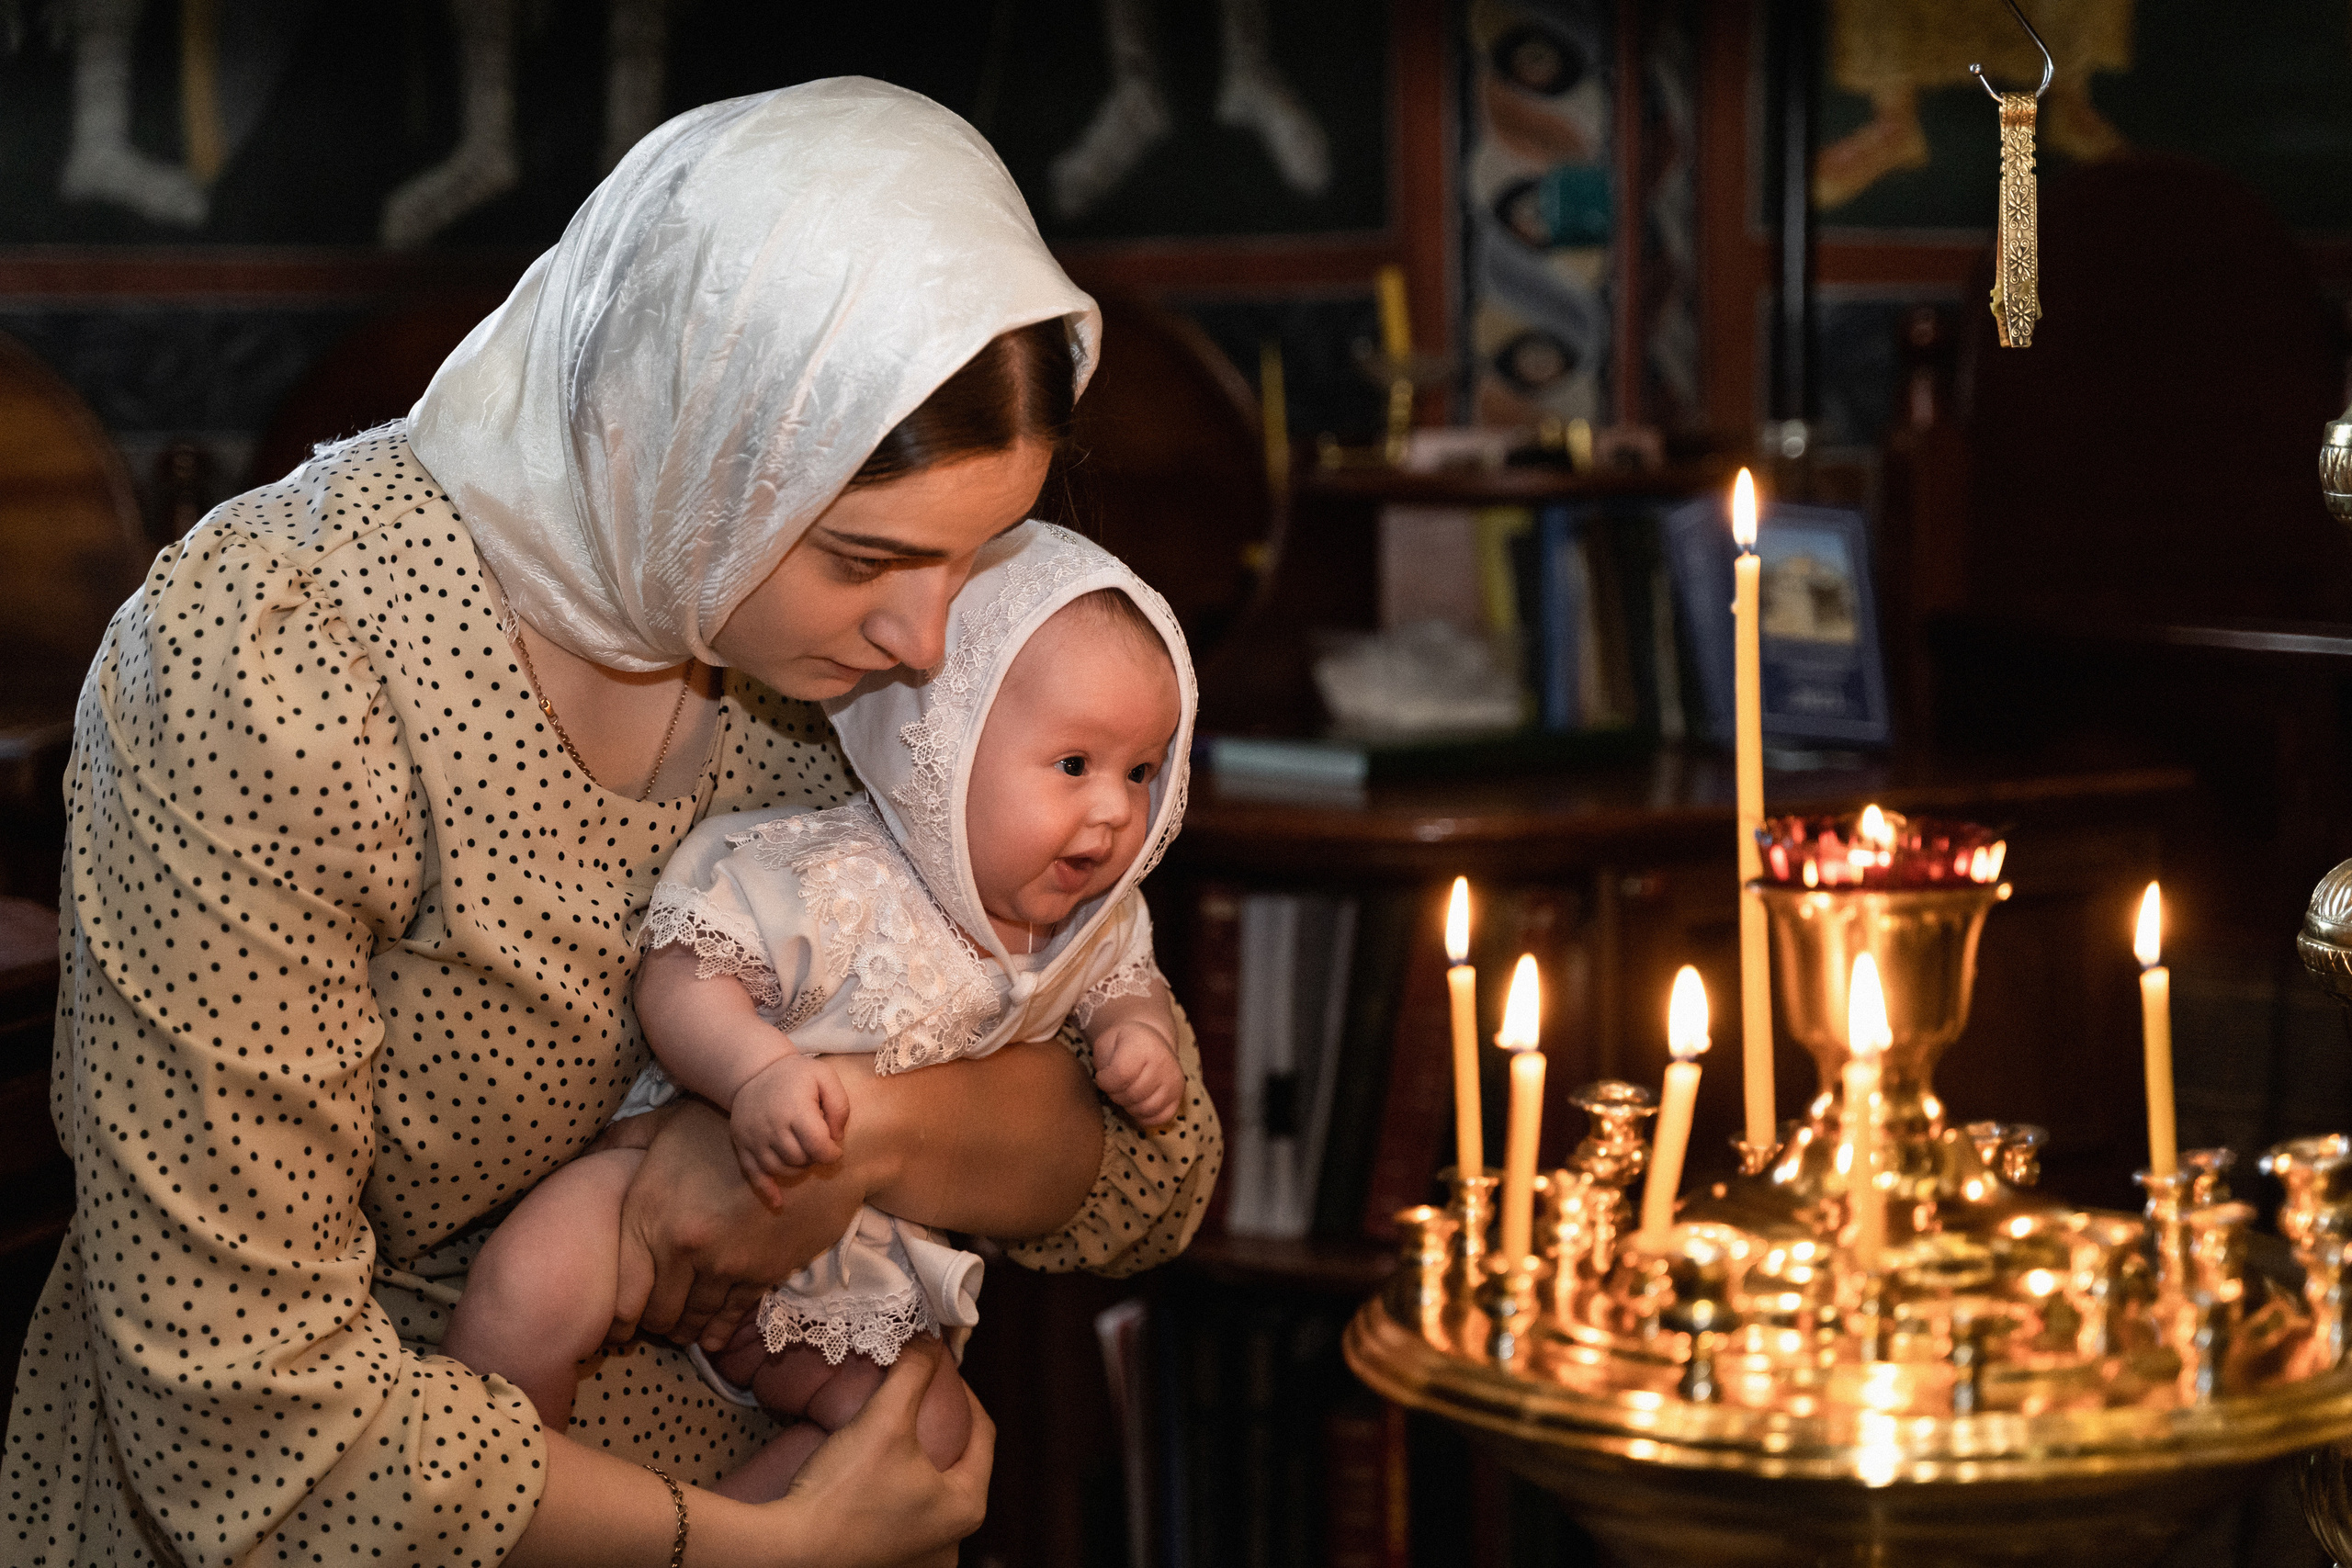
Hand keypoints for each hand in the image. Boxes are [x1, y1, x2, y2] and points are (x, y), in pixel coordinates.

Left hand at [612, 1099, 865, 1351]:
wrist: (802, 1136)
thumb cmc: (730, 1127)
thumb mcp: (668, 1125)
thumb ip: (626, 1139)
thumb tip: (595, 1148)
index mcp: (648, 1214)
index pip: (622, 1295)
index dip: (618, 1321)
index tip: (619, 1328)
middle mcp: (681, 1245)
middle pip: (658, 1313)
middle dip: (656, 1324)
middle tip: (657, 1326)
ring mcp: (723, 1263)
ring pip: (695, 1318)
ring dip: (687, 1330)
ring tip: (682, 1331)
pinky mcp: (760, 1272)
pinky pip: (732, 1315)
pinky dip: (720, 1331)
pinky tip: (711, 1338)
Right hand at [731, 1052, 849, 1204]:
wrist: (754, 1070)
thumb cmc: (796, 1075)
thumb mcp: (825, 1077)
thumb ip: (839, 1106)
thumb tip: (836, 1138)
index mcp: (795, 1109)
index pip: (818, 1146)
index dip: (831, 1153)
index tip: (834, 1149)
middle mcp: (773, 1126)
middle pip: (800, 1159)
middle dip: (813, 1158)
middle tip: (815, 1146)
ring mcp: (755, 1138)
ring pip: (780, 1169)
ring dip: (796, 1169)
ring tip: (802, 1154)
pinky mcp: (742, 1145)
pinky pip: (753, 1174)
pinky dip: (766, 1190)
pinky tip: (778, 1202)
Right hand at [776, 1339, 992, 1567]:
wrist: (788, 1553)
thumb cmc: (842, 1494)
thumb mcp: (885, 1420)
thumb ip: (913, 1372)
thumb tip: (930, 1339)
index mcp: (966, 1507)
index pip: (982, 1434)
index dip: (964, 1394)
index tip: (940, 1372)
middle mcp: (951, 1540)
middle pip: (957, 1465)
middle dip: (941, 1429)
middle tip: (919, 1398)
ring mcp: (920, 1559)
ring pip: (929, 1492)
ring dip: (917, 1461)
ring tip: (894, 1431)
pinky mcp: (888, 1564)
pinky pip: (903, 1515)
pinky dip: (895, 1489)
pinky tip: (873, 1473)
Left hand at [1092, 1019, 1181, 1126]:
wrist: (1149, 1040)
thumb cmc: (1123, 1044)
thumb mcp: (1105, 1042)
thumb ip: (1103, 1063)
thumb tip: (1107, 1085)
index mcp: (1144, 1045)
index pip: (1121, 1076)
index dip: (1105, 1081)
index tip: (1103, 1075)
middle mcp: (1164, 1061)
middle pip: (1132, 1095)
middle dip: (1116, 1094)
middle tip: (1115, 1084)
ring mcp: (1174, 1080)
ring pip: (1145, 1109)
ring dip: (1129, 1106)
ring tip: (1126, 1091)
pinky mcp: (1179, 1096)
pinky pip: (1159, 1118)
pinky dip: (1144, 1116)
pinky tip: (1137, 1102)